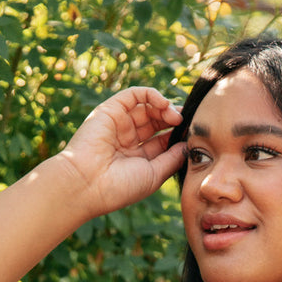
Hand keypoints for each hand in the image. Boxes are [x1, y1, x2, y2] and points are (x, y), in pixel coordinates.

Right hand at [58, 87, 185, 219]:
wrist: (88, 183)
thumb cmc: (120, 186)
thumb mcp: (154, 175)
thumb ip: (172, 159)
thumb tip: (187, 145)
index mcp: (138, 158)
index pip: (162, 140)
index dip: (178, 134)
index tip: (194, 133)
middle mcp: (128, 139)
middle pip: (156, 121)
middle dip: (173, 119)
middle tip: (186, 122)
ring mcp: (119, 123)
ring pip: (147, 107)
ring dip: (165, 107)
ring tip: (176, 116)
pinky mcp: (110, 109)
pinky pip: (134, 95)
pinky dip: (151, 95)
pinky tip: (163, 104)